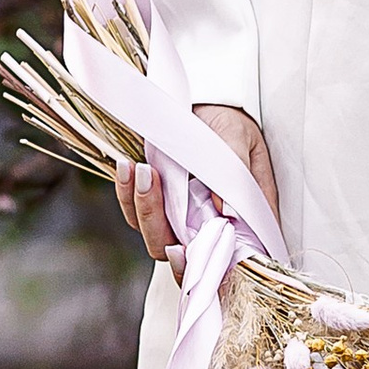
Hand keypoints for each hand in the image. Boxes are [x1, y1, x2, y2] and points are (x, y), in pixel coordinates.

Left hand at [114, 101, 278, 278]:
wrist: (207, 101)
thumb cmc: (232, 122)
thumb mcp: (241, 139)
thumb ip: (236, 173)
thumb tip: (228, 212)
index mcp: (239, 220)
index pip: (225, 260)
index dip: (203, 267)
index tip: (182, 250)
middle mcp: (207, 226)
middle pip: (180, 254)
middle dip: (159, 225)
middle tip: (152, 184)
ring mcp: (179, 217)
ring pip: (154, 235)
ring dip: (143, 206)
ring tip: (140, 168)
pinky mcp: (156, 203)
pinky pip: (135, 210)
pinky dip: (127, 192)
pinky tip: (127, 167)